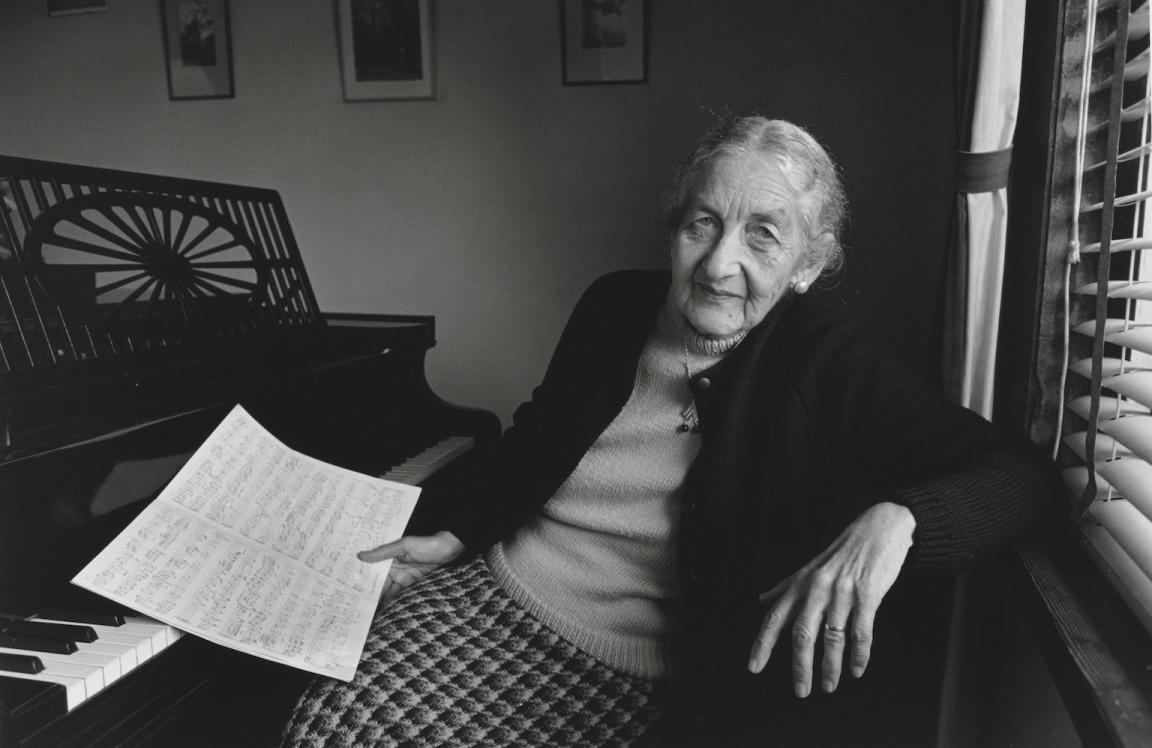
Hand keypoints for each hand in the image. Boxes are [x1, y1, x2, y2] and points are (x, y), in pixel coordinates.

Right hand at [358, 531, 464, 606]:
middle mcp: (392, 568)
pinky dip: (391, 603)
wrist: (449, 549)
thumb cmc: (427, 543)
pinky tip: (382, 611)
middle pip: (377, 584)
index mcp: (388, 557)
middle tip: (352, 607)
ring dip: (378, 601)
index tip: (347, 590)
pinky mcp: (410, 584)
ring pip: (386, 591)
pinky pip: (397, 595)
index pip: (371, 571)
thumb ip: (382, 553)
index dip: (360, 580)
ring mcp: (401, 577)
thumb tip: (360, 556)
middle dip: (366, 594)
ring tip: (365, 613)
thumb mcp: (403, 546)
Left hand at [747, 502, 914, 697]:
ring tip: (829, 686)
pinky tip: (856, 669)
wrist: (878, 529)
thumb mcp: (808, 567)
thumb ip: (784, 587)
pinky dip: (859, 655)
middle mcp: (817, 589)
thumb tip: (762, 600)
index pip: (774, 617)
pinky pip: (861, 632)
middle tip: (800, 691)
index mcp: (800, 584)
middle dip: (799, 666)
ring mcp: (843, 592)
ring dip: (830, 667)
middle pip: (802, 634)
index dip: (762, 644)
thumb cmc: (842, 551)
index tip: (753, 667)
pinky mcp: (868, 595)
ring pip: (832, 638)